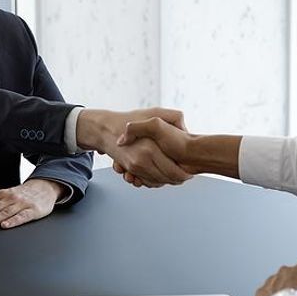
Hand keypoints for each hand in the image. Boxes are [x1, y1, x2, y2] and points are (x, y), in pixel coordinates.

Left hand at [0, 179, 66, 229]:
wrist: (45, 188)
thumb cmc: (22, 195)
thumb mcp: (2, 197)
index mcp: (1, 195)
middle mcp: (9, 198)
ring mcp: (21, 204)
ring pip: (4, 213)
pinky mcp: (32, 210)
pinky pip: (22, 217)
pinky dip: (13, 221)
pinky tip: (5, 226)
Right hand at [77, 108, 191, 186]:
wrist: (106, 128)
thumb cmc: (131, 119)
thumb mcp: (155, 112)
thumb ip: (173, 117)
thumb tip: (185, 129)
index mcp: (151, 149)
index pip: (174, 172)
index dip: (184, 174)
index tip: (190, 173)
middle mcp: (142, 160)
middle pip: (166, 180)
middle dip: (177, 179)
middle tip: (184, 176)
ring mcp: (134, 166)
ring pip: (156, 182)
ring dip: (165, 181)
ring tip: (174, 176)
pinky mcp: (129, 169)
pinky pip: (145, 181)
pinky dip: (153, 180)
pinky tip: (159, 173)